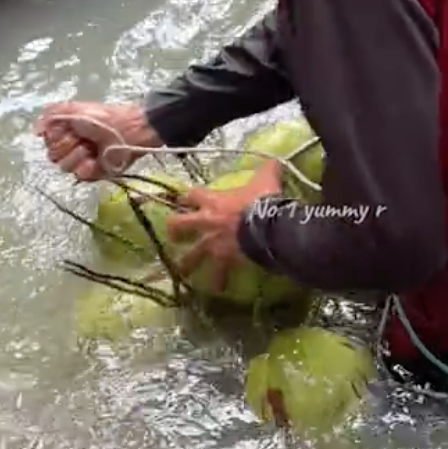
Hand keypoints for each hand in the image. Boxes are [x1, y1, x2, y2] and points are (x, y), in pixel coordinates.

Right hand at [35, 101, 160, 181]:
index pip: (47, 142)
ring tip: (91, 148)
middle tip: (82, 138)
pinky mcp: (92, 174)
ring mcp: (80, 163)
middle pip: (52, 156)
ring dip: (78, 155)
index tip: (68, 129)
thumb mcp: (73, 108)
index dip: (55, 136)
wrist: (127, 129)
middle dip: (66, 145)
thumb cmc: (102, 117)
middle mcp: (69, 149)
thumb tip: (35, 131)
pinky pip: (79, 175)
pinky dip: (88, 166)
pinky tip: (96, 159)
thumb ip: (50, 115)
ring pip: (64, 166)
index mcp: (64, 133)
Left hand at [166, 158, 282, 290]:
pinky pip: (218, 274)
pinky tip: (218, 288)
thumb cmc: (262, 200)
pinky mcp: (222, 260)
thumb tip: (275, 160)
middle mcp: (205, 222)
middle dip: (173, 230)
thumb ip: (267, 169)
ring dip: (185, 263)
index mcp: (211, 201)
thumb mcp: (265, 179)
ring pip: (190, 256)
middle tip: (172, 235)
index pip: (190, 195)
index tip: (183, 200)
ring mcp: (211, 243)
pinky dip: (218, 282)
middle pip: (177, 225)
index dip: (186, 197)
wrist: (266, 225)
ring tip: (182, 271)